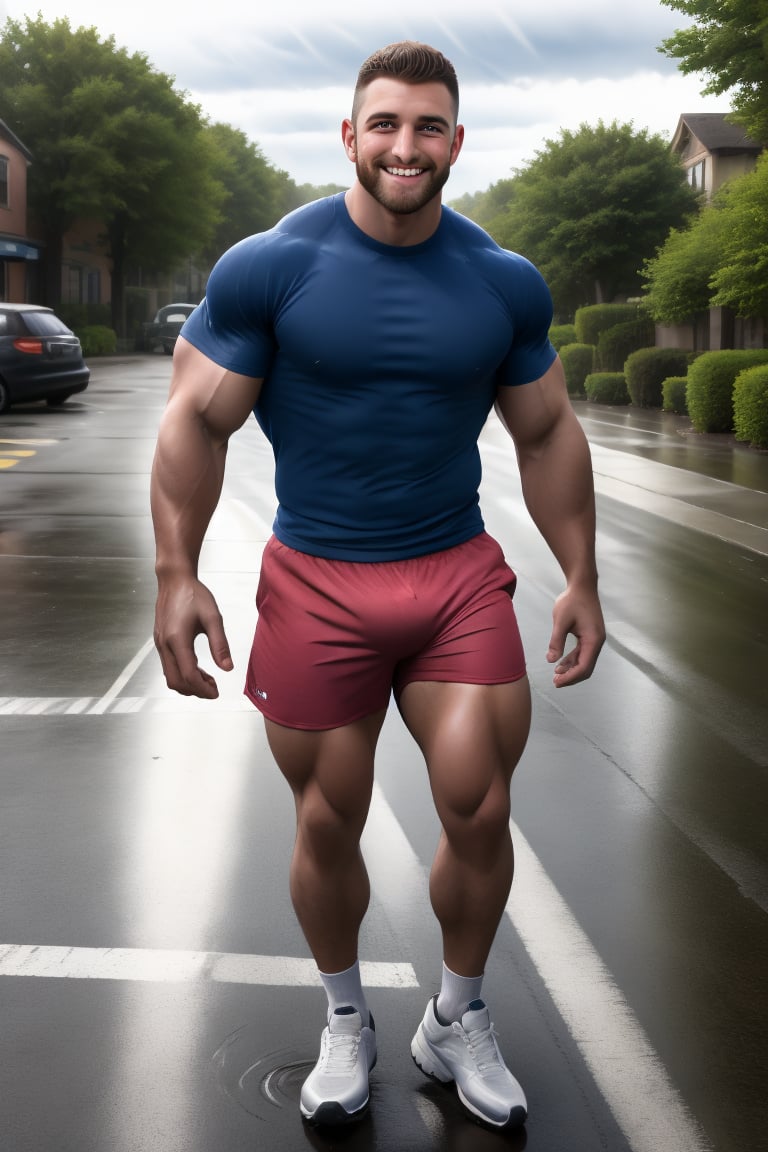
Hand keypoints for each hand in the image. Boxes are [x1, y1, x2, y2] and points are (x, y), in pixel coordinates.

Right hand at [153, 576, 232, 698]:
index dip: (203, 689)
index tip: (217, 693)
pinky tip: (198, 669)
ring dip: (188, 684)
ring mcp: (159, 644)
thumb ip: (220, 644)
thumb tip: (227, 668)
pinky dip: (182, 674)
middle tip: (214, 689)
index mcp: (177, 639)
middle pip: (176, 681)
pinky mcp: (160, 642)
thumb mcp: (213, 617)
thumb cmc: (193, 594)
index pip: (188, 675)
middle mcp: (164, 645)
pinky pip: (168, 666)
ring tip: (208, 679)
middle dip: (195, 690)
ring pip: (170, 676)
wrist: (174, 580)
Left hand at [546, 585, 604, 686]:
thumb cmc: (572, 601)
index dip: (570, 677)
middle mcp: (597, 641)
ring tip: (556, 675)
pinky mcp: (590, 635)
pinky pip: (582, 653)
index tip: (557, 681)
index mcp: (593, 639)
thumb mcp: (560, 621)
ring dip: (571, 669)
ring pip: (584, 661)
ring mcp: (594, 639)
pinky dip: (572, 660)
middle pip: (586, 667)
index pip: (584, 666)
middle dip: (571, 676)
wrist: (582, 586)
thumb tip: (551, 661)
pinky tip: (560, 664)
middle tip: (555, 682)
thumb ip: (556, 641)